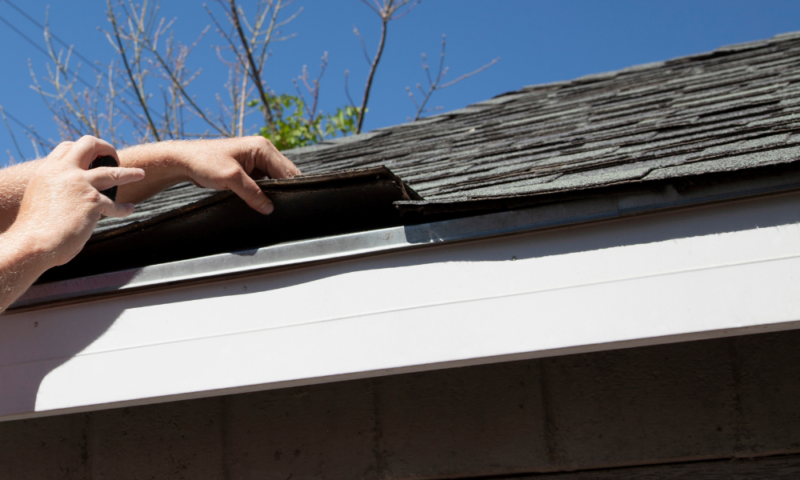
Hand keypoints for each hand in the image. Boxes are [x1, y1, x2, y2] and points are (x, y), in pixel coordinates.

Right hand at [10, 136, 144, 267]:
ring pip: (113, 172)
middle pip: (89, 144)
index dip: (82, 149)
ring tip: (140, 174)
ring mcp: (81, 185)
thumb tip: (72, 194)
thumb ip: (56, 189)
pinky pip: (115, 205)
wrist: (33, 243)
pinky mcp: (94, 202)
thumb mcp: (40, 198)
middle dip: (106, 148)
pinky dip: (124, 209)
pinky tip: (129, 209)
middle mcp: (64, 172)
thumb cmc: (34, 229)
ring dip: (129, 173)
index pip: (67, 147)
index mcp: (47, 170)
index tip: (91, 156)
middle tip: (114, 157)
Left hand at [177, 137, 300, 213]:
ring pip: (275, 179)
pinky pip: (265, 182)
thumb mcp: (231, 179)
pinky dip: (264, 192)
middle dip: (283, 190)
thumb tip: (269, 208)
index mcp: (263, 147)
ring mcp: (257, 160)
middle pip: (284, 174)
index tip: (290, 205)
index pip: (287, 171)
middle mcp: (263, 151)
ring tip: (271, 205)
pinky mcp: (250, 169)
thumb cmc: (204, 162)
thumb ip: (252, 193)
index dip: (290, 188)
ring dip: (273, 192)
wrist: (184, 161)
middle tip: (281, 208)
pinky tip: (262, 202)